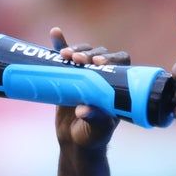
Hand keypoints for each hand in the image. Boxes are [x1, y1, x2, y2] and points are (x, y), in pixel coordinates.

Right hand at [50, 26, 130, 149]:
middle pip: (100, 54)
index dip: (112, 58)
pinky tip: (55, 33)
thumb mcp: (96, 131)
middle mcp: (103, 76)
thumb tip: (84, 109)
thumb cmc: (93, 137)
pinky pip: (64, 57)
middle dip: (90, 53)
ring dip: (75, 49)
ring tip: (65, 55)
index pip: (121, 63)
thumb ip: (95, 119)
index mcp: (117, 85)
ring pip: (83, 53)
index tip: (99, 63)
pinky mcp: (68, 75)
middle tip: (78, 60)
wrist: (75, 143)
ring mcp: (85, 74)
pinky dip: (60, 44)